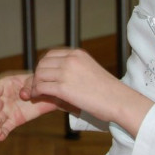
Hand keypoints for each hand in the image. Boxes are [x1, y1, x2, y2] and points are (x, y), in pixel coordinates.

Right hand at [0, 71, 59, 140]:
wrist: (48, 94)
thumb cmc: (38, 84)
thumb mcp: (34, 81)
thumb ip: (28, 87)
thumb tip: (23, 96)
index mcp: (4, 86)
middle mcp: (3, 98)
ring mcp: (8, 110)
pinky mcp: (14, 120)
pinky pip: (6, 127)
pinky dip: (3, 133)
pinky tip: (0, 138)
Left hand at [28, 48, 152, 136]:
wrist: (119, 101)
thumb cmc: (108, 91)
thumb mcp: (89, 70)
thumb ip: (73, 70)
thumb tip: (57, 77)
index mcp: (77, 54)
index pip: (50, 55)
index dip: (43, 66)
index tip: (42, 76)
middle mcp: (70, 60)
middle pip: (42, 64)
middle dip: (36, 75)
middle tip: (35, 86)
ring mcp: (66, 72)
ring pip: (39, 75)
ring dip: (34, 84)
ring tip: (35, 93)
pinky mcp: (63, 88)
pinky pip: (41, 87)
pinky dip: (36, 92)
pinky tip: (36, 97)